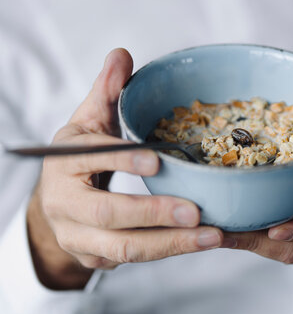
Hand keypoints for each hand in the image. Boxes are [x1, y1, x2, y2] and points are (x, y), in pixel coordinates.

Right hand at [27, 49, 224, 289]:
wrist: (58, 201)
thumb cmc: (82, 156)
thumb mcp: (90, 121)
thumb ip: (108, 91)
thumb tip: (122, 55)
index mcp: (64, 162)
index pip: (89, 159)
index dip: (123, 161)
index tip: (158, 160)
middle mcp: (65, 204)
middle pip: (107, 214)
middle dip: (154, 214)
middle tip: (197, 212)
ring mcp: (78, 237)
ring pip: (125, 247)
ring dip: (172, 243)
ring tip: (213, 236)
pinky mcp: (96, 258)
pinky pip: (136, 258)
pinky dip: (171, 251)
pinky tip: (203, 242)